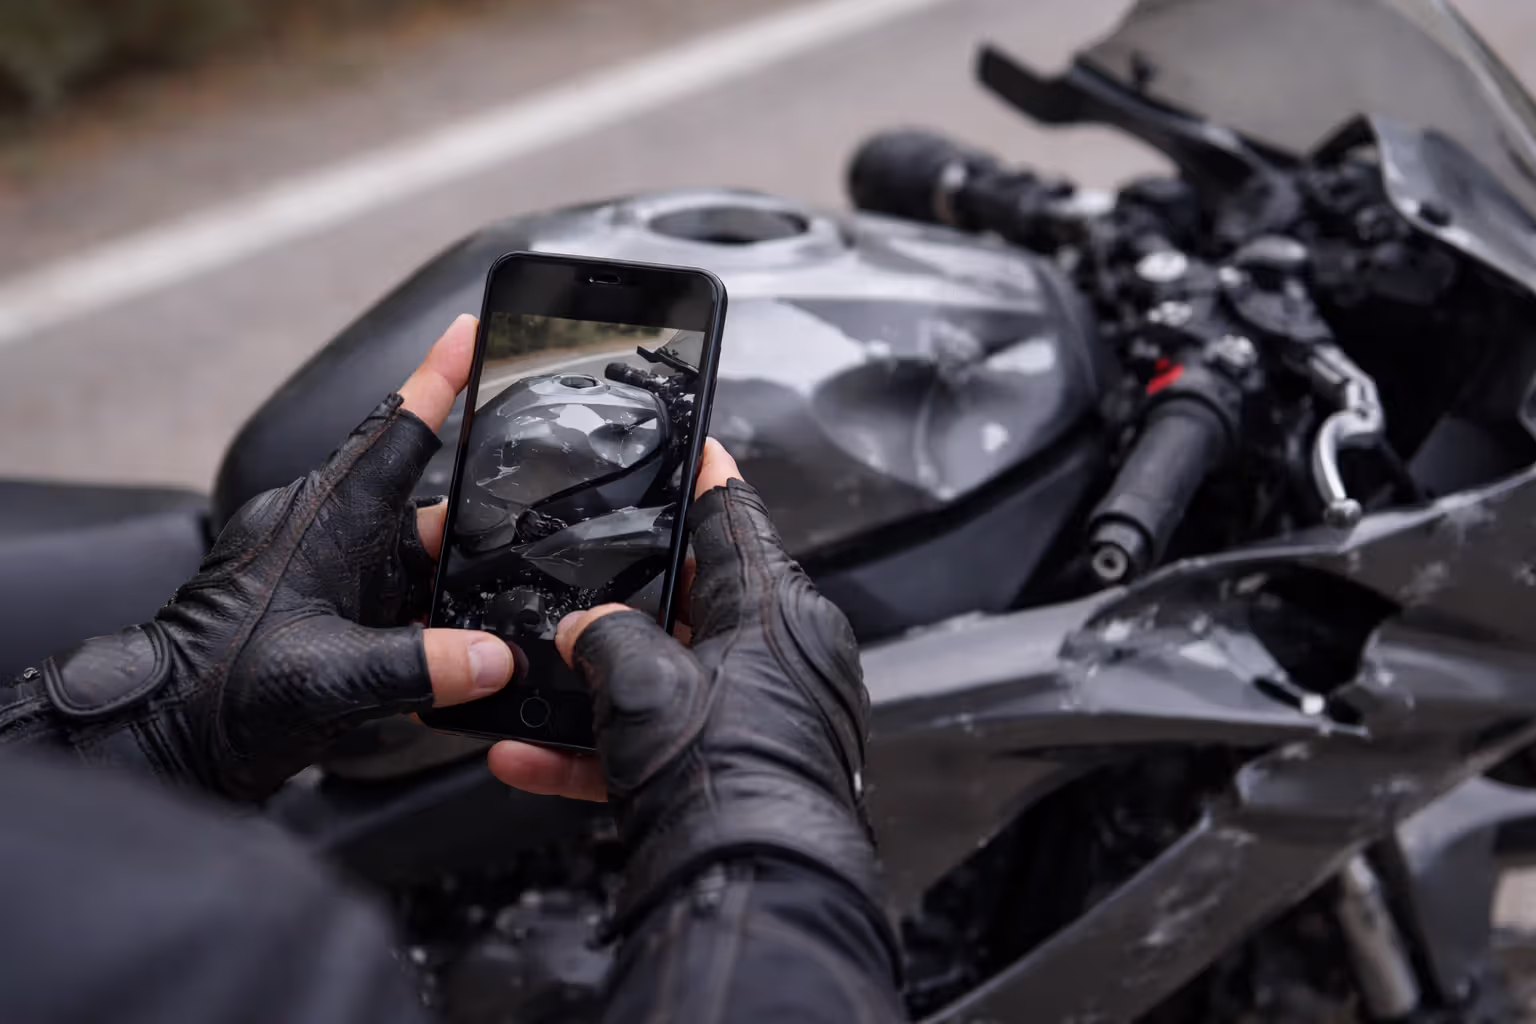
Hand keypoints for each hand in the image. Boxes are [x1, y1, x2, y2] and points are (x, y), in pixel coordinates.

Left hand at [28, 315, 516, 800]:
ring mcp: (328, 571)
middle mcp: (330, 533)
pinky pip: (398, 593)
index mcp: (327, 519)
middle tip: (530, 525)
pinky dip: (432, 614)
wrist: (164, 738)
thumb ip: (422, 665)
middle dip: (478, 513)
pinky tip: (458, 647)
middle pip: (425, 500)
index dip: (439, 376)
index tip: (474, 331)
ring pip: (416, 555)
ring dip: (452, 579)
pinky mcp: (328, 609)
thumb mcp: (332, 679)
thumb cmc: (221, 695)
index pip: (396, 430)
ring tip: (497, 603)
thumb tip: (496, 658)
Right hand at [489, 441, 882, 930]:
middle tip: (590, 560)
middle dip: (633, 588)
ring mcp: (756, 718)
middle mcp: (780, 660)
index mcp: (779, 615)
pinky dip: (593, 749)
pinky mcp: (726, 773)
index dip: (706, 477)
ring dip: (598, 681)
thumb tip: (585, 631)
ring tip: (540, 672)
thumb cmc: (728, 781)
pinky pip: (650, 743)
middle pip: (698, 599)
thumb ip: (605, 636)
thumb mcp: (644, 680)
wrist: (744, 891)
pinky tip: (526, 756)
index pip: (738, 521)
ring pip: (665, 677)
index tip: (695, 444)